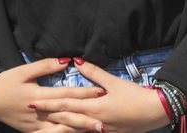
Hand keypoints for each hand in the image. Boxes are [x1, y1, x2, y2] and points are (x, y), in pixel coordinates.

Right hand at [0, 58, 106, 131]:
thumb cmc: (6, 82)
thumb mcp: (23, 70)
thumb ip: (45, 65)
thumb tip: (66, 61)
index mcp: (38, 95)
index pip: (66, 94)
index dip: (84, 93)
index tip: (100, 92)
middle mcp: (38, 112)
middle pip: (66, 116)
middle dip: (86, 118)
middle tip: (104, 121)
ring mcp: (35, 125)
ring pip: (60, 129)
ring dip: (78, 130)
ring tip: (94, 131)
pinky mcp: (31, 132)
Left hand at [31, 58, 170, 132]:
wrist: (154, 112)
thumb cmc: (135, 96)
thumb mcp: (114, 82)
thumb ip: (94, 73)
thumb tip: (77, 62)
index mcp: (94, 107)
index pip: (65, 105)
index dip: (48, 103)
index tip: (33, 101)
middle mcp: (94, 122)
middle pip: (66, 119)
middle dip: (48, 116)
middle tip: (32, 112)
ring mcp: (100, 131)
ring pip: (74, 129)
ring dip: (58, 126)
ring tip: (44, 123)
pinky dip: (74, 132)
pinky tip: (67, 130)